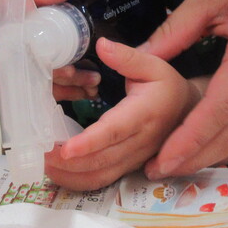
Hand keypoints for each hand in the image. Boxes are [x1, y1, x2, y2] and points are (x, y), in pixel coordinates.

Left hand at [46, 38, 196, 189]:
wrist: (188, 112)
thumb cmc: (167, 86)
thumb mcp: (154, 65)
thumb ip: (127, 57)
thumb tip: (101, 46)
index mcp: (144, 114)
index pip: (114, 131)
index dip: (89, 142)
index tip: (65, 148)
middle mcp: (140, 142)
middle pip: (102, 159)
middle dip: (68, 162)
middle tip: (39, 155)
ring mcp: (135, 159)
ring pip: (101, 175)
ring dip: (70, 175)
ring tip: (43, 165)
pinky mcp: (129, 167)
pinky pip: (103, 181)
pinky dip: (78, 181)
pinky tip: (59, 173)